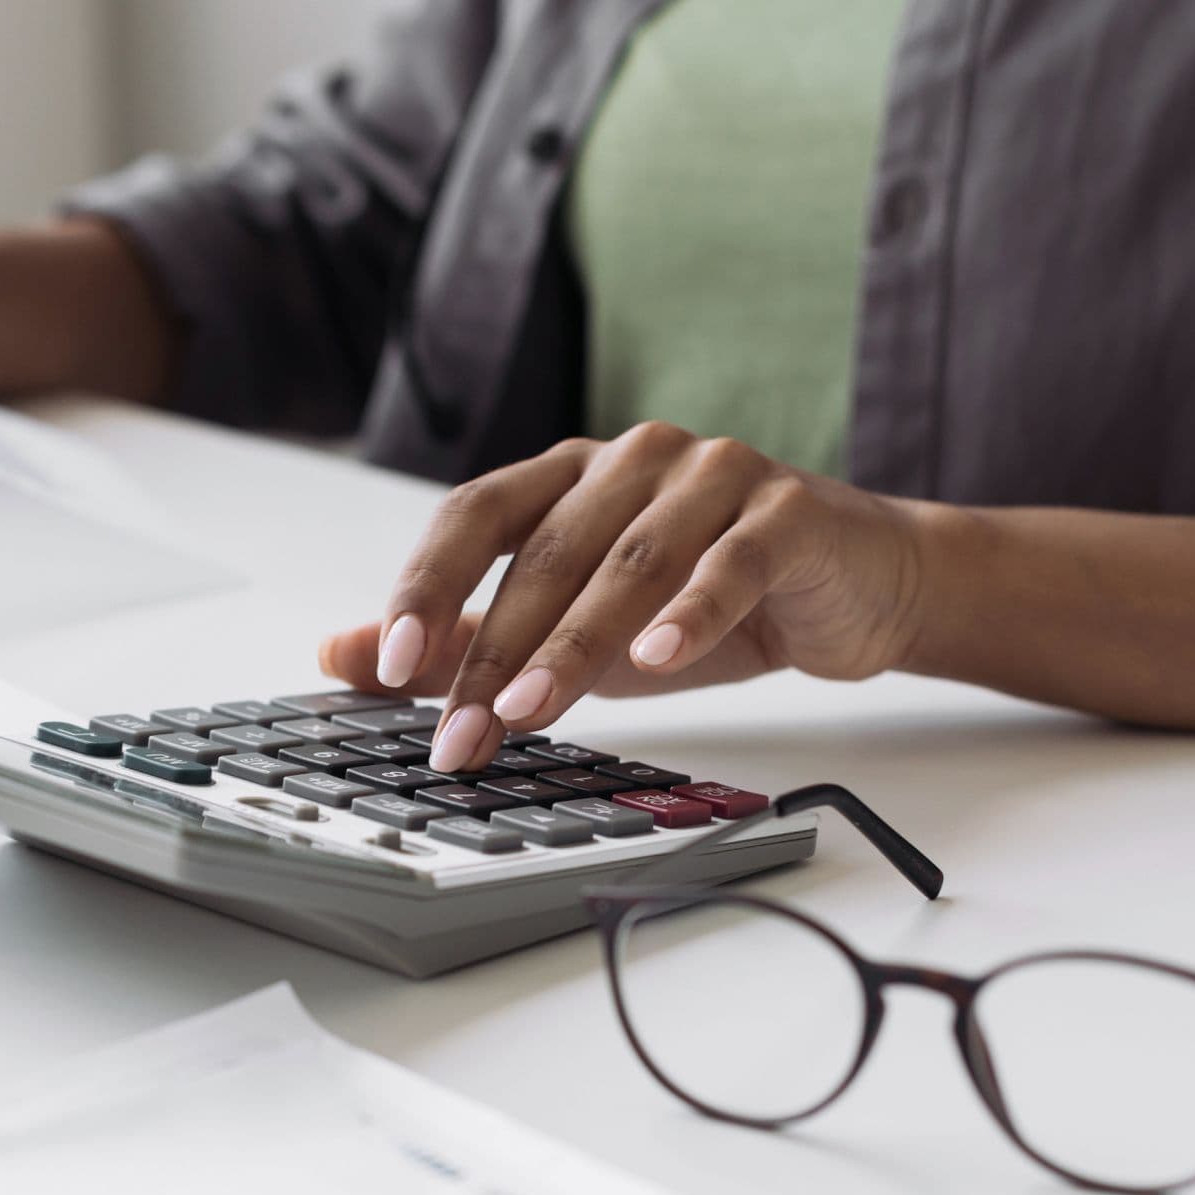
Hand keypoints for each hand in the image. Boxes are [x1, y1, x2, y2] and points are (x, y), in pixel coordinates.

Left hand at [318, 424, 932, 771]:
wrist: (852, 587)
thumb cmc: (700, 601)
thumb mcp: (572, 630)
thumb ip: (463, 641)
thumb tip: (343, 657)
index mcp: (569, 473)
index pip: (476, 514)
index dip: (429, 585)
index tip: (390, 666)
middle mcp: (633, 459)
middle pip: (546, 551)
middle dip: (495, 652)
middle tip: (461, 736)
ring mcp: (713, 476)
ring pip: (627, 560)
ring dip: (573, 644)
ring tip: (530, 713)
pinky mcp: (785, 513)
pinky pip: (728, 562)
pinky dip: (689, 613)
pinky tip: (657, 661)